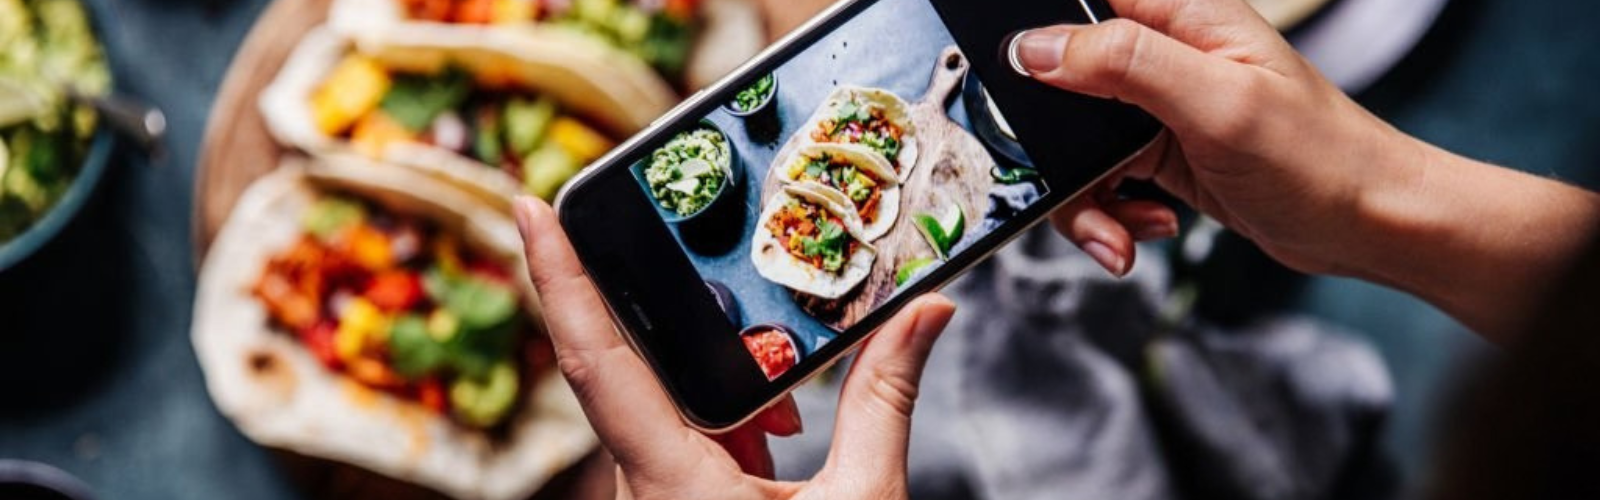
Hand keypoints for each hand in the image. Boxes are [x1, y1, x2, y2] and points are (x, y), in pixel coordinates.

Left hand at [512, 196, 957, 498]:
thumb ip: (885, 400)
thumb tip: (923, 315)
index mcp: (671, 480)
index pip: (595, 357)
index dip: (556, 275)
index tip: (529, 204)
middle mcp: (640, 486)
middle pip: (632, 366)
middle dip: (688, 325)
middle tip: (729, 298)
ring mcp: (648, 496)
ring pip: (659, 405)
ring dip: (723, 387)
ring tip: (782, 415)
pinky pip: (676, 438)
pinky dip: (726, 422)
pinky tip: (776, 438)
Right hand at [1015, 0, 1599, 336]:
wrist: (1370, 224)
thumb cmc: (1322, 157)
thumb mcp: (1218, 102)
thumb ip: (1125, 64)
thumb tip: (1037, 48)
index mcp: (1179, 14)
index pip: (1081, 6)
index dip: (1037, 41)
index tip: (1017, 90)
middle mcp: (1163, 57)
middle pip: (1060, 84)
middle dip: (1053, 149)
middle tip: (1073, 186)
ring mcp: (1159, 109)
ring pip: (1074, 145)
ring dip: (1085, 198)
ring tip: (1122, 229)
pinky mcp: (1160, 156)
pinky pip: (1102, 183)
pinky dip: (1111, 215)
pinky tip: (1147, 227)